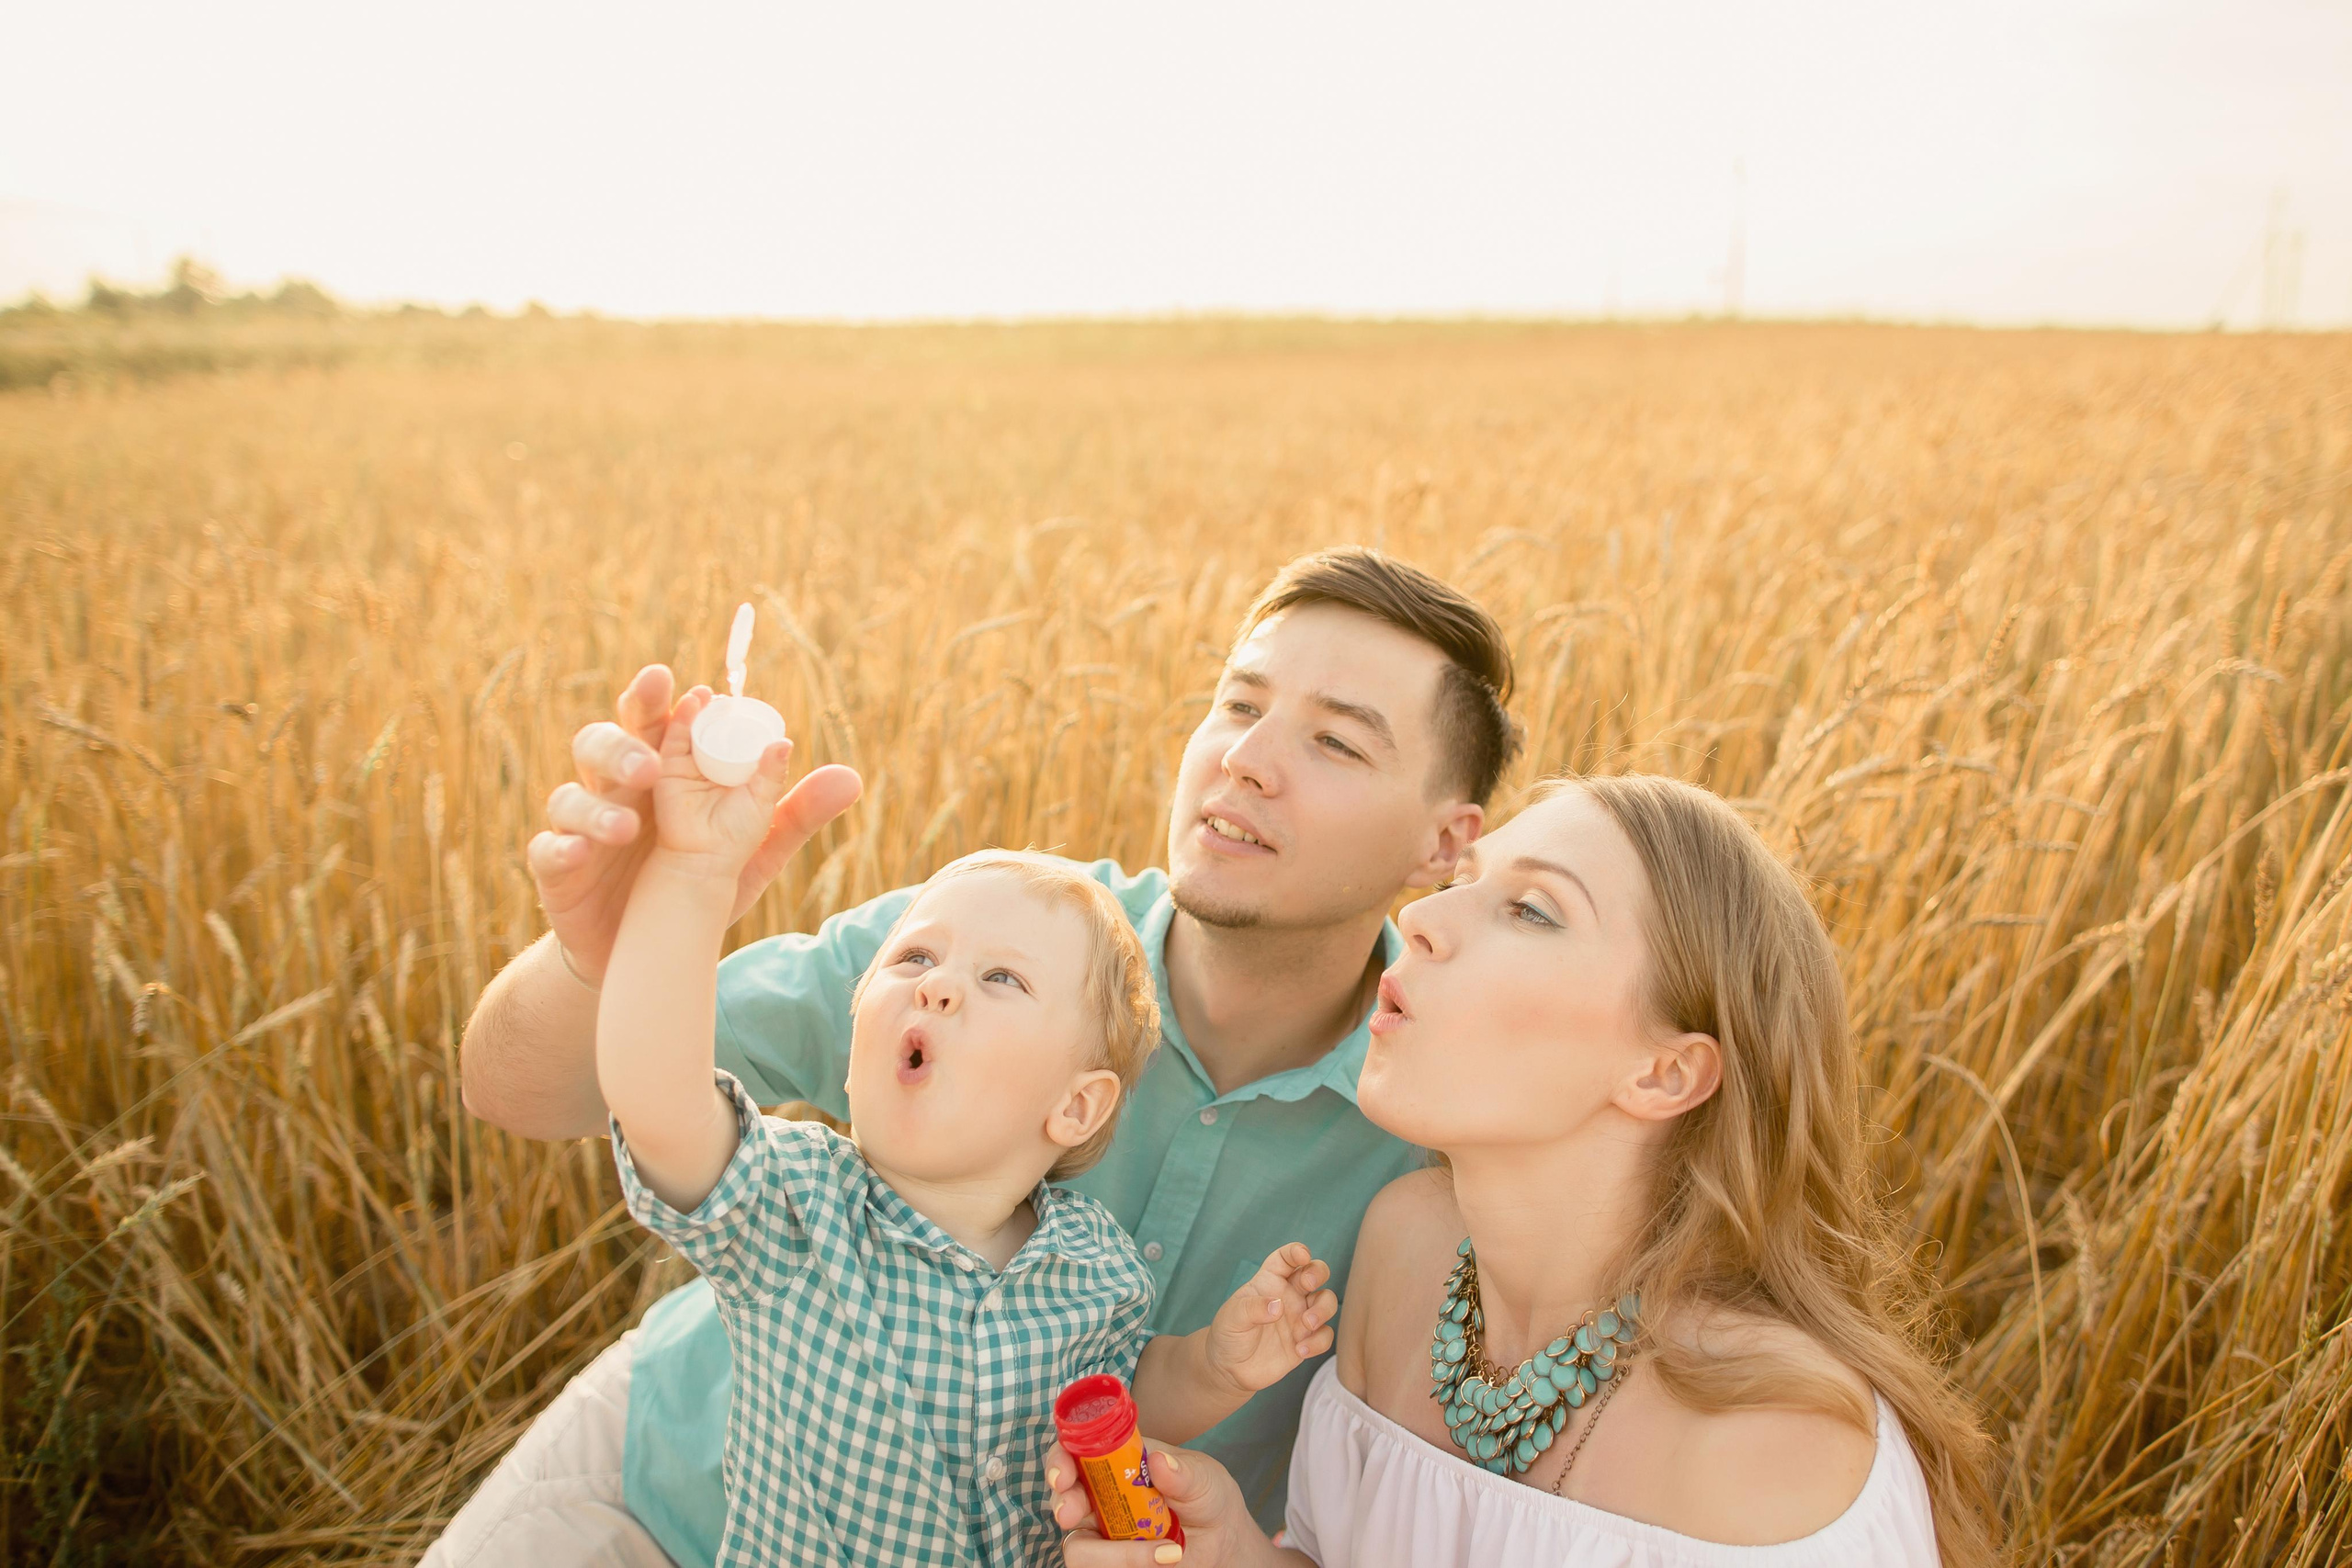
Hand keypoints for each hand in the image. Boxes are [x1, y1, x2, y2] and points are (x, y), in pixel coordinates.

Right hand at [526, 665, 860, 980]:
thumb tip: (851, 776)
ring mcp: (582, 827)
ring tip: (628, 828)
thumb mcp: (749, 852)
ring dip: (597, 806)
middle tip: (653, 759)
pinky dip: (562, 847)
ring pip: (572, 796)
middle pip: (602, 744)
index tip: (687, 690)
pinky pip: (548, 850)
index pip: (655, 723)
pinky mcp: (559, 870)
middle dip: (624, 742)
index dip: (661, 700)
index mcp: (659, 771)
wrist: (644, 952)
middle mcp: (615, 789)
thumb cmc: (694, 885)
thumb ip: (791, 814)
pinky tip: (580, 852)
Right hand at [1048, 1439, 1266, 1566]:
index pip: (1073, 1454)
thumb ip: (1183, 1473)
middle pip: (1063, 1503)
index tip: (1063, 1477)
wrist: (1224, 1541)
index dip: (1058, 1462)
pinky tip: (1168, 1561)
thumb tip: (1158, 1462)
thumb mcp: (1205, 1479)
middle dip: (1064, 1508)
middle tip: (1074, 1516)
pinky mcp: (1114, 1565)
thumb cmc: (1209, 1497)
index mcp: (1117, 1463)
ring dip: (1115, 1556)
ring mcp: (1105, 1536)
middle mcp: (1103, 1499)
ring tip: (1168, 1553)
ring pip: (1080, 1549)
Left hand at [1205, 1244, 1337, 1398]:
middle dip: (1318, 1272)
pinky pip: (1324, 1335)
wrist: (1230, 1369)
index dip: (1296, 1251)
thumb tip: (1278, 1306)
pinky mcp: (1306, 1340)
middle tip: (1308, 1285)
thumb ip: (1253, 1308)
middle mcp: (1289, 1295)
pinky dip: (1318, 1341)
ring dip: (1323, 1309)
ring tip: (1307, 1324)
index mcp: (1269, 1281)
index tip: (1302, 1255)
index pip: (1286, 1258)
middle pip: (1315, 1272)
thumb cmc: (1229, 1334)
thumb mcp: (1233, 1317)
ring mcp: (1299, 1317)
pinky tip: (1300, 1350)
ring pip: (1326, 1301)